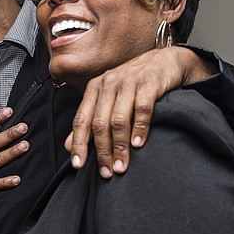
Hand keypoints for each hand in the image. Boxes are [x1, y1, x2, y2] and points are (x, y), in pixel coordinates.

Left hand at [67, 47, 215, 175]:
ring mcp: (129, 82)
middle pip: (99, 123)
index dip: (78, 143)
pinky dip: (140, 128)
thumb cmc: (134, 83)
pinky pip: (142, 109)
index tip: (78, 165)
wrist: (165, 61)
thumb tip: (68, 145)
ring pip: (118, 119)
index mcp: (94, 88)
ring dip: (119, 146)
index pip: (81, 119)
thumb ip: (90, 120)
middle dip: (102, 151)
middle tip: (107, 172)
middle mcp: (108, 83)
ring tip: (122, 166)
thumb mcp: (109, 98)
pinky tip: (138, 145)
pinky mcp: (149, 83)